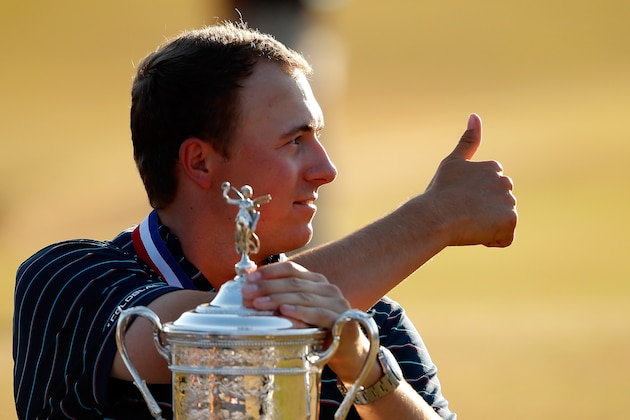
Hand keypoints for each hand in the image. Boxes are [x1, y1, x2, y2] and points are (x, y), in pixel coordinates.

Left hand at [241, 262, 369, 380]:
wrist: (348, 353)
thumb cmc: (319, 332)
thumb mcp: (299, 312)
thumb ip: (281, 299)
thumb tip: (252, 287)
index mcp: (316, 282)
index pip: (291, 269)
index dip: (269, 272)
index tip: (249, 278)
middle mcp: (327, 289)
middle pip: (294, 282)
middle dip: (267, 286)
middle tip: (247, 293)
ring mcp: (336, 303)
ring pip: (303, 296)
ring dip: (278, 298)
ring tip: (258, 303)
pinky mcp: (343, 320)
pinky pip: (318, 314)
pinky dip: (300, 312)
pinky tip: (284, 311)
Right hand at [424, 113, 516, 246]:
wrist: (435, 216)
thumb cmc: (439, 191)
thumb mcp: (452, 163)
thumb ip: (468, 141)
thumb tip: (475, 115)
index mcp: (494, 168)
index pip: (490, 191)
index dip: (473, 199)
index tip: (458, 200)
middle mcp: (506, 182)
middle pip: (498, 206)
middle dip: (483, 213)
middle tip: (461, 213)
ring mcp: (509, 202)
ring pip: (501, 222)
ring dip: (486, 226)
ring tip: (466, 223)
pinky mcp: (510, 222)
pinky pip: (505, 238)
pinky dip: (491, 240)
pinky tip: (475, 233)